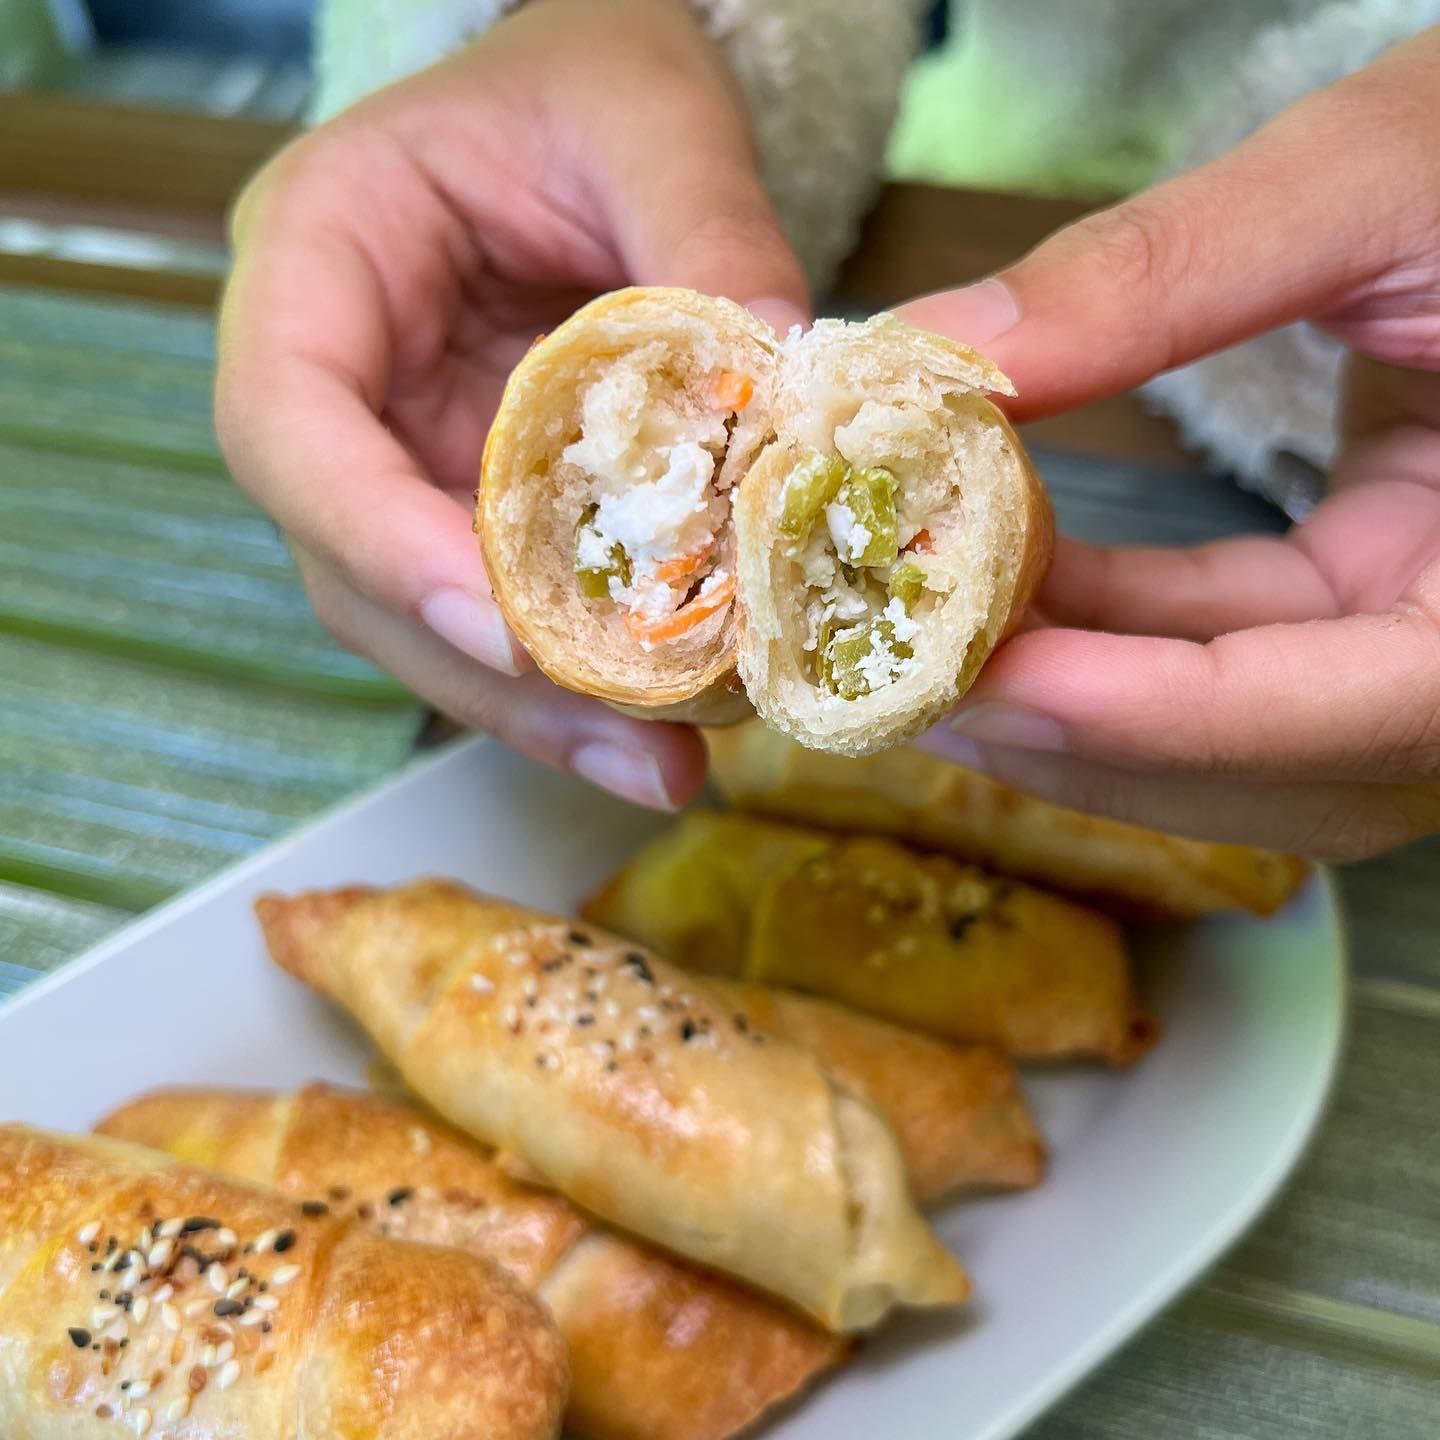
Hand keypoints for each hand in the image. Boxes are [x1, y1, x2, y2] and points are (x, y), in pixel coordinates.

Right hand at [215, 0, 807, 808]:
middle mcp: (343, 390)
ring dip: (544, 710)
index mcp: (320, 260)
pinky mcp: (484, 513)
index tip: (496, 619)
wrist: (607, 119)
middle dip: (489, 670)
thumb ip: (704, 228)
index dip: (374, 535)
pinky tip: (675, 727)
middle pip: (358, 569)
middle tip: (630, 738)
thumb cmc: (592, 81)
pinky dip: (587, 683)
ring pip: (433, 626)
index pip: (288, 424)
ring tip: (667, 765)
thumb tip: (779, 389)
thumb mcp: (649, 111)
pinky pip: (513, 617)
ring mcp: (408, 465)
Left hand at [900, 26, 1439, 858]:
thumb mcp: (1378, 179)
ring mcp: (1432, 622)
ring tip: (927, 637)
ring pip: (1249, 735)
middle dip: (1093, 737)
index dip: (1175, 714)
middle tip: (913, 683)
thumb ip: (1169, 272)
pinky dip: (1118, 627)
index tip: (997, 680)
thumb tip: (944, 353)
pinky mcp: (1378, 585)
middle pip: (1294, 768)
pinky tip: (1008, 576)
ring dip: (1082, 695)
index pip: (1379, 702)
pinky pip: (1238, 643)